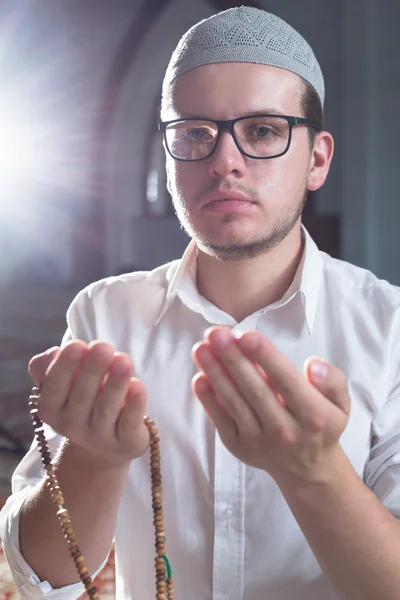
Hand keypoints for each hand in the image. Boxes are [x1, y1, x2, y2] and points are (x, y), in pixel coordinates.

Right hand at [28, 340, 148, 467]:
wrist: (107, 440)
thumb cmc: (84, 398)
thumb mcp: (64, 382)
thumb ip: (49, 365)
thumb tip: (53, 353)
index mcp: (51, 409)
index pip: (54, 387)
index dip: (64, 367)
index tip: (77, 345)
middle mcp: (71, 427)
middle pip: (82, 397)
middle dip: (93, 370)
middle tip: (102, 347)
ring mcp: (99, 438)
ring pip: (106, 410)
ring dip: (115, 384)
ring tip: (123, 360)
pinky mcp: (126, 443)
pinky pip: (129, 424)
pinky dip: (133, 405)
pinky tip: (137, 385)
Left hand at [191, 327, 350, 486]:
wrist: (308, 469)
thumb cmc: (322, 424)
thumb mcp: (341, 403)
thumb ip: (333, 381)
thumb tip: (313, 364)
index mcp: (313, 415)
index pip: (286, 380)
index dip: (264, 356)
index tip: (245, 334)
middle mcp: (285, 431)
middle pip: (255, 390)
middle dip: (233, 359)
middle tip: (216, 333)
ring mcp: (259, 441)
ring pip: (235, 403)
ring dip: (215, 374)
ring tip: (201, 348)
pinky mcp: (239, 448)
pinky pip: (221, 421)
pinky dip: (208, 400)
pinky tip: (199, 377)